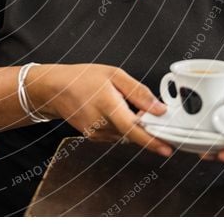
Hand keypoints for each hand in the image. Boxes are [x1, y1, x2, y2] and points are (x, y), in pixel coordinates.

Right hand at [29, 64, 172, 156]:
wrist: (55, 89)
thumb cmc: (83, 78)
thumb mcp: (114, 75)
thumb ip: (139, 92)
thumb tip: (160, 109)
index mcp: (107, 105)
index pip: (133, 129)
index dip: (152, 141)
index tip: (168, 149)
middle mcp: (101, 124)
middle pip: (133, 132)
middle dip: (144, 124)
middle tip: (142, 108)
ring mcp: (96, 133)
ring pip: (126, 133)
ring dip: (131, 123)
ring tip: (119, 102)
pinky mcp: (94, 137)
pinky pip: (117, 134)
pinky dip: (120, 125)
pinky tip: (111, 110)